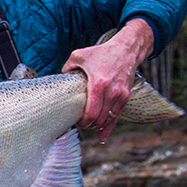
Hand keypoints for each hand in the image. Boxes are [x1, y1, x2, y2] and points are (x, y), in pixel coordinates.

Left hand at [64, 18, 153, 142]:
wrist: (126, 49)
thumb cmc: (102, 53)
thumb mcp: (79, 55)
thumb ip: (67, 67)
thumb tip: (59, 79)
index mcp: (99, 84)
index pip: (91, 113)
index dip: (83, 122)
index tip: (77, 121)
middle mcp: (111, 92)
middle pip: (99, 120)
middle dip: (89, 125)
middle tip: (81, 124)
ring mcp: (120, 96)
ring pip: (107, 120)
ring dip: (97, 126)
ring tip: (89, 125)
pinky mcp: (125, 97)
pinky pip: (116, 117)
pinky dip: (108, 128)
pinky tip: (102, 136)